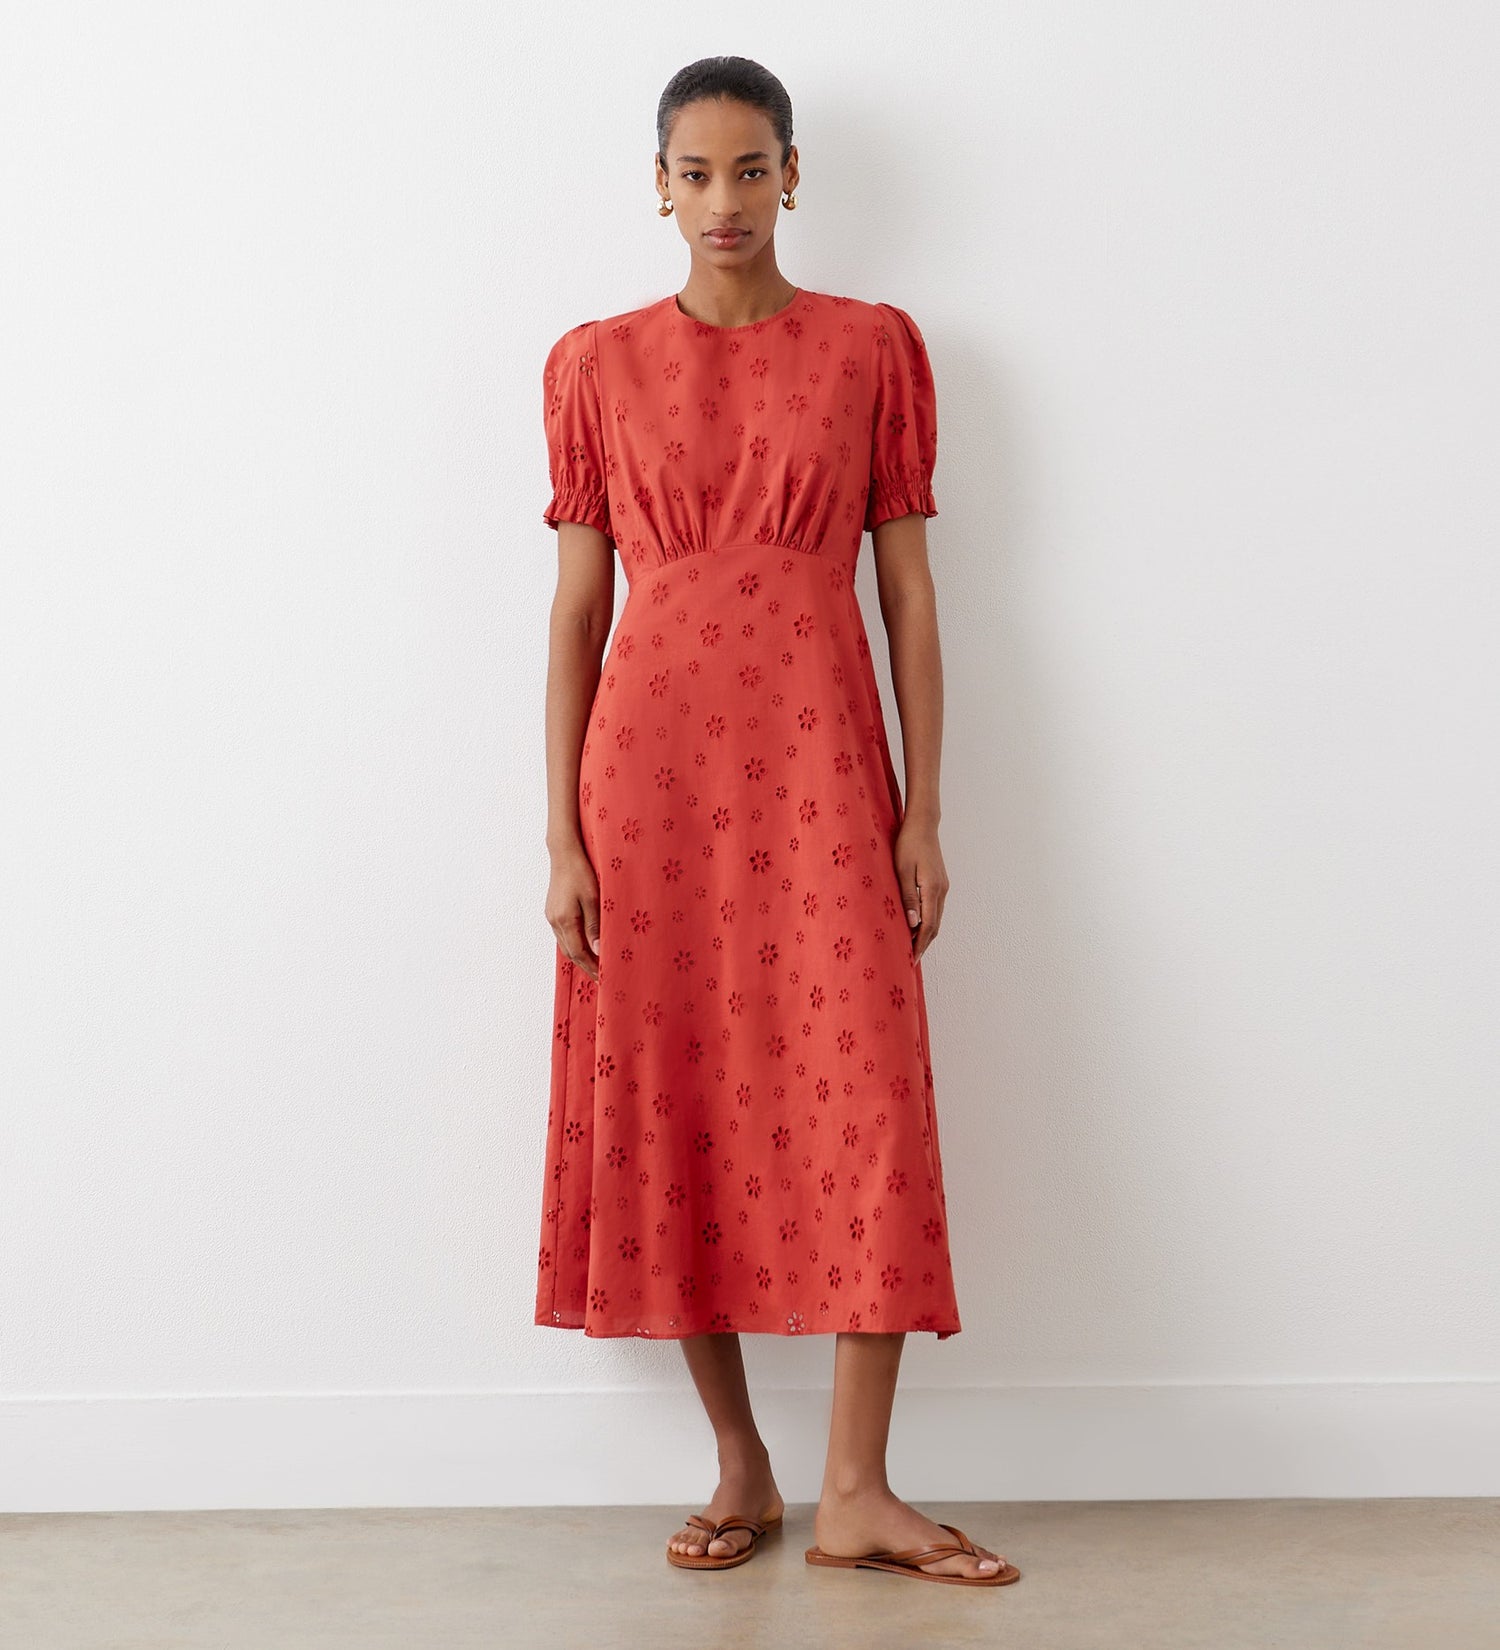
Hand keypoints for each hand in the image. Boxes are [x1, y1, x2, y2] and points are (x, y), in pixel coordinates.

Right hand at [546, 841, 601, 980]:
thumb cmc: (581, 872)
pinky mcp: (553, 911)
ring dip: (580, 956)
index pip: (578, 953)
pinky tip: (585, 945)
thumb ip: (595, 926)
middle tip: (601, 976)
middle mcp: (554, 921)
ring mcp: (551, 916)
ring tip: (596, 964)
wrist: (564, 853)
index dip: (591, 967)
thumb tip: (598, 950)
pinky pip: (563, 935)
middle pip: (570, 953)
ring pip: (565, 945)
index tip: (603, 978)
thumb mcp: (594, 898)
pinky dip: (574, 944)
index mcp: (565, 920)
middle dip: (586, 966)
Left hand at [893, 819, 947, 961]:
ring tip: (912, 948)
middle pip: (935, 926)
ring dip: (926, 935)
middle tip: (910, 960)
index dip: (919, 945)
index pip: (928, 926)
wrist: (922, 824)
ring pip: (936, 918)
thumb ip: (908, 897)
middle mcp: (942, 890)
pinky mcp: (939, 883)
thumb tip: (913, 924)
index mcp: (933, 889)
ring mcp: (943, 886)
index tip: (910, 959)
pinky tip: (917, 926)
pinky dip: (928, 922)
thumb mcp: (902, 870)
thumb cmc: (908, 844)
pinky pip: (935, 909)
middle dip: (923, 944)